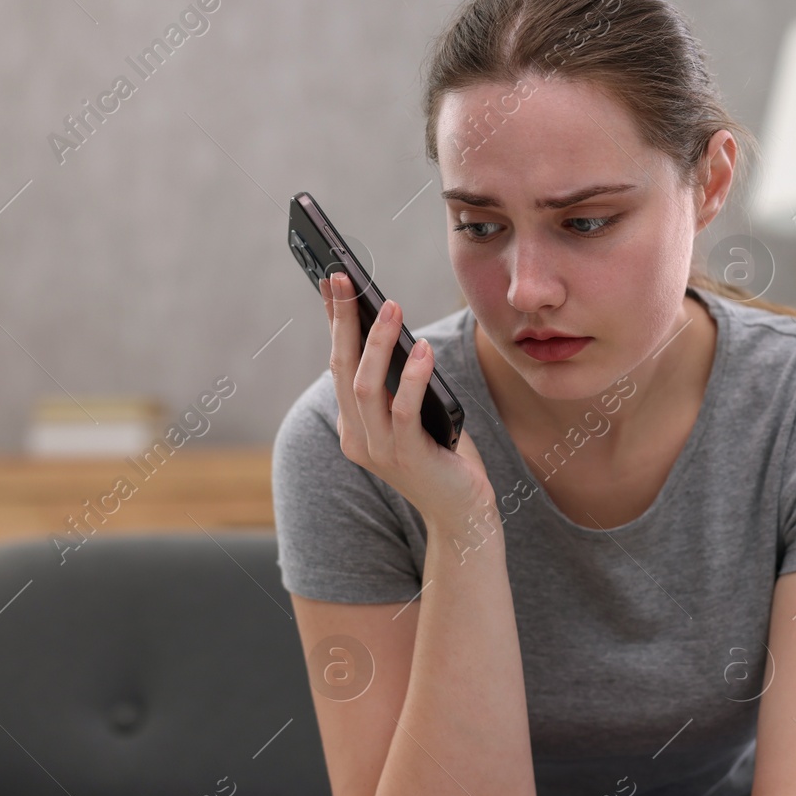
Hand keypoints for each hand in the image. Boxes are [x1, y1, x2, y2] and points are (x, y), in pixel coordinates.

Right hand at [322, 271, 494, 529]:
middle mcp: (357, 437)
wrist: (462, 515)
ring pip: (366, 385)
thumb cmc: (444, 457)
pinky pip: (404, 409)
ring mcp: (379, 449)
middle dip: (343, 322)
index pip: (339, 365)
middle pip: (343, 369)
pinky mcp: (407, 456)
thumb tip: (400, 330)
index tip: (332, 284)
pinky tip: (424, 350)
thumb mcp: (416, 414)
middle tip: (346, 280)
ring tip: (391, 306)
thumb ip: (402, 384)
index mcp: (353, 426)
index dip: (334, 323)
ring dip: (378, 343)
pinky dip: (412, 376)